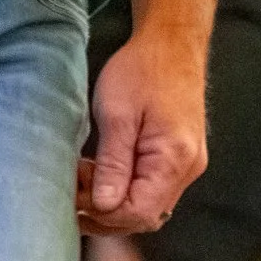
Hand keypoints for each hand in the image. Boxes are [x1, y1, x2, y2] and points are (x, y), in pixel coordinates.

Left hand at [77, 27, 206, 235]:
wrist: (171, 43)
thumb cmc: (143, 69)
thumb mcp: (117, 114)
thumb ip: (112, 164)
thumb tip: (102, 206)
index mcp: (175, 158)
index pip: (138, 213)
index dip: (103, 213)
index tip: (73, 196)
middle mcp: (188, 169)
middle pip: (145, 217)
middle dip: (104, 213)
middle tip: (73, 190)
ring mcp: (187, 166)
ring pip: (148, 207)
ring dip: (113, 203)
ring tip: (83, 179)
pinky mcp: (179, 160)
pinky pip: (152, 190)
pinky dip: (124, 191)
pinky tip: (101, 174)